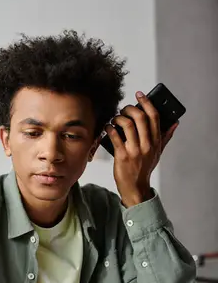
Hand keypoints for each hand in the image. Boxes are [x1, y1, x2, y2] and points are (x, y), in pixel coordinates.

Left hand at [106, 91, 178, 207]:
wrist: (135, 188)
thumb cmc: (145, 169)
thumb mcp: (158, 153)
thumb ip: (165, 137)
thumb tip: (175, 123)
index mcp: (156, 142)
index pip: (154, 116)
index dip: (146, 102)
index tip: (139, 94)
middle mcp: (146, 145)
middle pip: (140, 117)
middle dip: (130, 108)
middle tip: (124, 109)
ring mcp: (134, 150)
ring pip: (127, 124)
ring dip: (119, 117)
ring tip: (115, 119)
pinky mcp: (122, 156)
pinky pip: (115, 136)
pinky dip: (110, 128)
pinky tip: (108, 127)